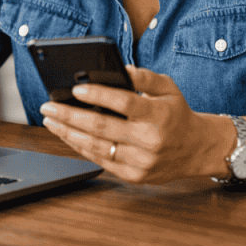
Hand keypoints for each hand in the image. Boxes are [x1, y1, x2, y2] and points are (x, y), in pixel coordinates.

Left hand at [39, 65, 224, 183]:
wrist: (196, 149)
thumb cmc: (177, 114)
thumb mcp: (169, 88)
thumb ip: (145, 77)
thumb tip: (121, 68)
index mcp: (159, 115)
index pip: (124, 104)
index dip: (98, 96)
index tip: (76, 89)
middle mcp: (150, 141)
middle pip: (102, 127)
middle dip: (70, 115)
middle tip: (48, 105)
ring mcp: (141, 162)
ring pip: (97, 147)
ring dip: (68, 133)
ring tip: (51, 120)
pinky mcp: (134, 176)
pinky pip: (101, 161)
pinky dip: (81, 148)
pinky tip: (68, 135)